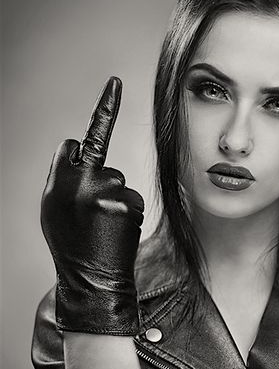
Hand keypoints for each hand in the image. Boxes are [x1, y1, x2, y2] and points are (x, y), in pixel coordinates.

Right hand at [41, 77, 143, 334]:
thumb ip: (64, 181)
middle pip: (97, 155)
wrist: (91, 283)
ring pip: (119, 179)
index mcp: (54, 184)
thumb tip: (78, 152)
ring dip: (116, 200)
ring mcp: (101, 192)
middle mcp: (75, 183)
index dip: (86, 137)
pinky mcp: (125, 203)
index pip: (72, 144)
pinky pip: (133, 197)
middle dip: (98, 176)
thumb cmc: (74, 248)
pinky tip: (118, 233)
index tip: (115, 85)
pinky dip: (129, 213)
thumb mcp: (54, 213)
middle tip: (96, 212)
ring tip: (105, 229)